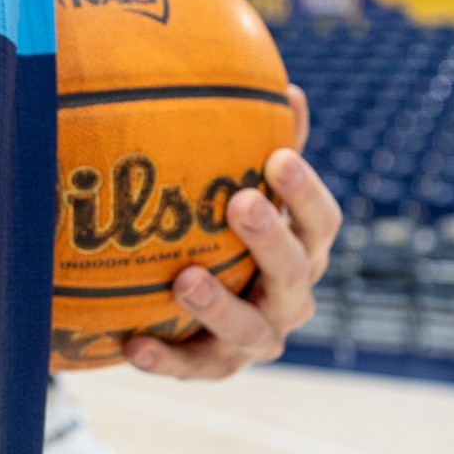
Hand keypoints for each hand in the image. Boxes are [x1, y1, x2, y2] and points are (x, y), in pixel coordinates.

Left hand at [124, 85, 341, 380]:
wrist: (201, 303)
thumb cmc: (228, 230)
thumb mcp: (244, 186)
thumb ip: (261, 143)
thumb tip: (282, 86)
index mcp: (304, 249)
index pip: (322, 222)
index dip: (305, 192)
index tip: (279, 157)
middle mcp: (290, 297)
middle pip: (293, 273)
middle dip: (270, 240)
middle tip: (241, 203)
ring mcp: (256, 338)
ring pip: (251, 331)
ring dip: (220, 305)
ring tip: (184, 279)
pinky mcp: (216, 366)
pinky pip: (194, 367)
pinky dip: (166, 359)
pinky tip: (131, 344)